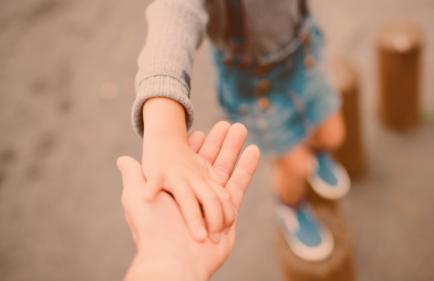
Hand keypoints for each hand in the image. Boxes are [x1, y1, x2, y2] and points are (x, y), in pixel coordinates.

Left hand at [119, 124, 259, 279]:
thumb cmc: (153, 228)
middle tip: (229, 123)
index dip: (194, 146)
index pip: (186, 162)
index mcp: (174, 189)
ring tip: (242, 128)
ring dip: (234, 149)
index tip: (200, 131)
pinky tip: (254, 150)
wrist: (173, 261)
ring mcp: (211, 204)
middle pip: (209, 163)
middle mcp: (193, 195)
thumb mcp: (135, 197)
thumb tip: (123, 159)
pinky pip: (238, 185)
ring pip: (225, 170)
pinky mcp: (228, 213)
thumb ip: (134, 176)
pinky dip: (246, 167)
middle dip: (219, 142)